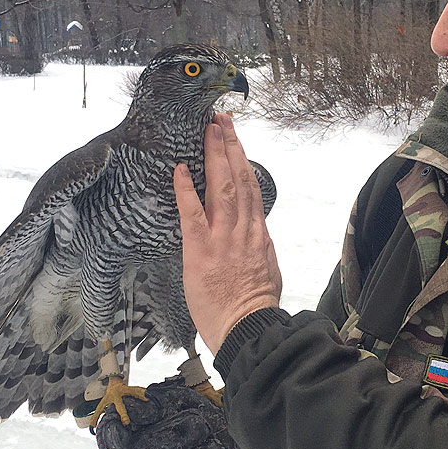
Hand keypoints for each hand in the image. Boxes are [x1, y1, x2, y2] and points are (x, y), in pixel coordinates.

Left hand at [174, 113, 281, 354]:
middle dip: (230, 146)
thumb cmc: (256, 306)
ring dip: (215, 155)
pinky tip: (180, 170)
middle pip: (239, 178)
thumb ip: (261, 247)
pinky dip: (186, 190)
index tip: (236, 141)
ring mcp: (224, 238)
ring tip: (209, 130)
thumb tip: (258, 234)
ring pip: (223, 187)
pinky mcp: (202, 250)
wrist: (249, 328)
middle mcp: (244, 230)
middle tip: (221, 120)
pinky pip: (193, 214)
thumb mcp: (268, 271)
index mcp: (258, 234)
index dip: (244, 161)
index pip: (252, 188)